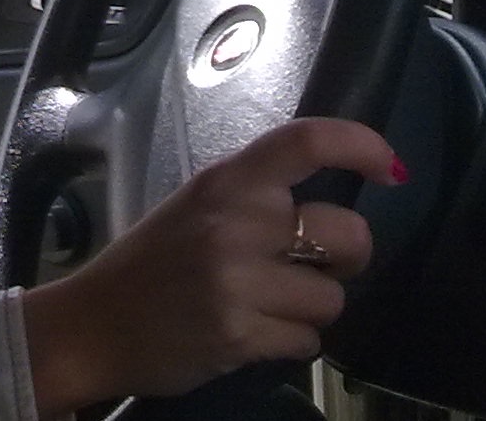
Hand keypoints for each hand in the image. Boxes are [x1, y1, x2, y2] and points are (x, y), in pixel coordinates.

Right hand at [21, 118, 404, 418]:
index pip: (305, 143)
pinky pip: (308, 342)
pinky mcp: (240, 335)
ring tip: (267, 304)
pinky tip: (252, 332)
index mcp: (225, 180)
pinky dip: (289, 342)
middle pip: (348, 234)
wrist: (96, 322)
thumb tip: (330, 200)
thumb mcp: (197, 205)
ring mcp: (238, 280)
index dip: (360, 145)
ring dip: (311, 308)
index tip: (389, 166)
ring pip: (333, 298)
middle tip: (315, 264)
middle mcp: (236, 222)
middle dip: (346, 257)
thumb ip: (254, 196)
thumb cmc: (153, 260)